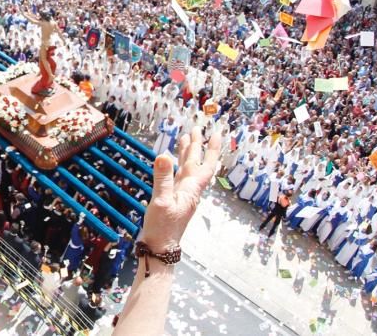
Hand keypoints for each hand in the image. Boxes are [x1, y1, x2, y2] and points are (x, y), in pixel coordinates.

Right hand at [139, 130, 221, 251]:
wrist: (161, 247)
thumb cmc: (162, 227)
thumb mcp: (160, 201)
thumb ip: (162, 178)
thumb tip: (163, 155)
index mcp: (191, 189)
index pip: (205, 165)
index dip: (211, 149)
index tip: (216, 133)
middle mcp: (189, 190)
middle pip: (196, 164)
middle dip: (197, 146)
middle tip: (196, 128)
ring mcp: (182, 195)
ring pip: (187, 169)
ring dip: (187, 154)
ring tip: (184, 139)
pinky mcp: (174, 199)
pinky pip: (178, 176)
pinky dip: (177, 165)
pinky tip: (172, 162)